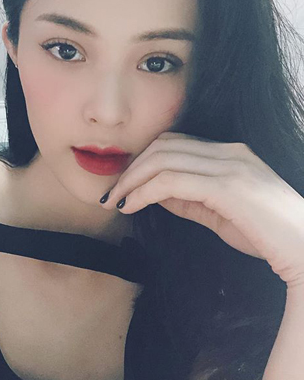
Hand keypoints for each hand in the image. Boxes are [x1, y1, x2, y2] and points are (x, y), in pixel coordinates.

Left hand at [100, 132, 303, 287]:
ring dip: (132, 179)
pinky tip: (132, 205)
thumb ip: (189, 200)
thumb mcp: (220, 213)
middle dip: (132, 167)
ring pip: (163, 159)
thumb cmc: (267, 236)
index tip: (125, 183)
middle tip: (113, 191)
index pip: (174, 143)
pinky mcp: (227, 187)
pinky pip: (171, 181)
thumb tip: (155, 193)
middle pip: (164, 145)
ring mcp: (230, 166)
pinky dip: (144, 192)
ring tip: (116, 199)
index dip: (144, 160)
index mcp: (230, 154)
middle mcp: (230, 152)